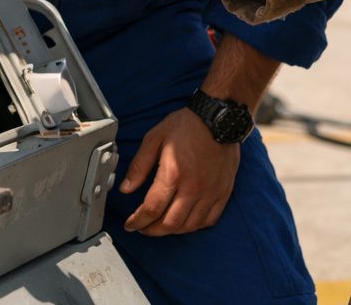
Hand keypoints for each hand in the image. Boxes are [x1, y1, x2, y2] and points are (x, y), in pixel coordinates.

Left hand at [120, 109, 239, 235]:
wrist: (219, 118)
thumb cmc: (187, 126)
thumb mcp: (155, 138)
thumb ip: (139, 166)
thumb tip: (126, 189)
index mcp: (173, 173)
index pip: (152, 208)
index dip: (138, 221)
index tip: (130, 224)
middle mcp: (193, 187)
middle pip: (170, 223)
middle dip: (152, 230)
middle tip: (142, 228)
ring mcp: (210, 192)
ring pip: (189, 226)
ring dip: (172, 231)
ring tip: (160, 226)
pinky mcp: (223, 192)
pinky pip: (209, 220)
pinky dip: (194, 226)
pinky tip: (184, 222)